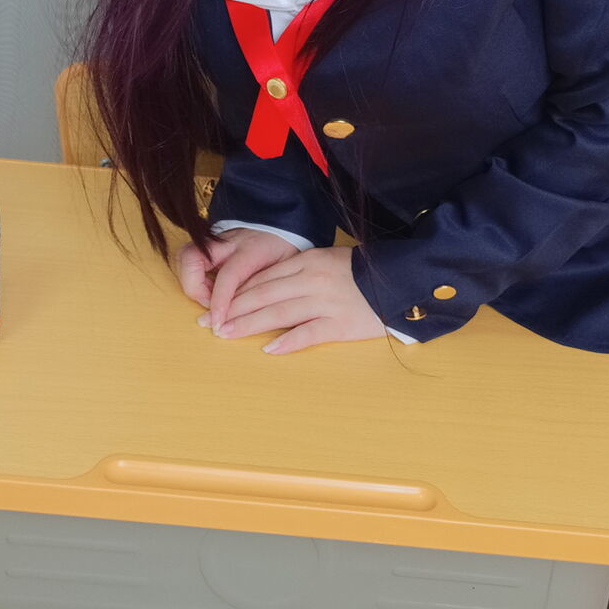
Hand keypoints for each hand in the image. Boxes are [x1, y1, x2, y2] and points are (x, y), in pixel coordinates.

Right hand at [174, 228, 299, 313]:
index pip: (228, 276)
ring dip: (190, 281)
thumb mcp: (286, 266)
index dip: (220, 302)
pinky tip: (208, 288)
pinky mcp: (208, 242)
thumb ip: (268, 286)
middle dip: (193, 287)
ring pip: (185, 256)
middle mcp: (228, 242)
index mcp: (251, 249)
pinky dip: (192, 276)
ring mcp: (215, 240)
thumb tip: (255, 314)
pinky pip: (189, 258)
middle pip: (192, 258)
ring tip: (208, 297)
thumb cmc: (285, 248)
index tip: (217, 323)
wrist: (281, 220)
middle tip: (209, 305)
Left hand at [201, 245, 385, 354]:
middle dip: (233, 310)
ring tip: (227, 335)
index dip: (236, 293)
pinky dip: (287, 342)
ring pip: (278, 313)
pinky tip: (268, 349)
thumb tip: (267, 288)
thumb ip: (299, 271)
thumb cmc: (361, 272)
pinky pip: (308, 333)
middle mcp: (312, 280)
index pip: (263, 278)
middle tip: (209, 324)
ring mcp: (325, 302)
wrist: (400, 280)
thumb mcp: (327, 260)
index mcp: (307, 261)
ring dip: (249, 325)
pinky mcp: (340, 324)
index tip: (216, 305)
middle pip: (263, 295)